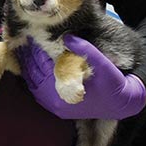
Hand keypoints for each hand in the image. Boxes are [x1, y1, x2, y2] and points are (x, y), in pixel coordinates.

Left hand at [17, 35, 145, 119]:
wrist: (121, 103)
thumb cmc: (113, 83)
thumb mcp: (103, 64)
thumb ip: (85, 49)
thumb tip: (66, 36)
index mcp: (65, 91)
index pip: (43, 66)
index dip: (36, 50)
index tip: (31, 36)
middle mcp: (56, 103)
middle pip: (34, 74)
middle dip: (29, 56)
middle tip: (24, 40)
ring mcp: (55, 107)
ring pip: (32, 83)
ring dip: (28, 66)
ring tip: (25, 49)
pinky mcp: (57, 109)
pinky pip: (37, 92)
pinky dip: (33, 77)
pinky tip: (31, 65)